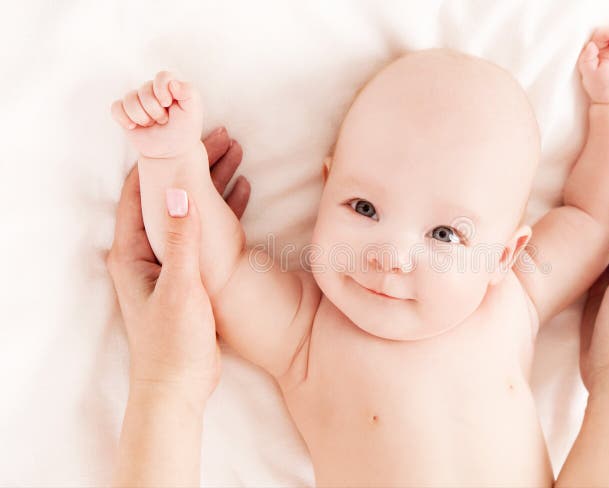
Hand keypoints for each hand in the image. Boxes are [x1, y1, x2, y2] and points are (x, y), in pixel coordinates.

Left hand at [106, 128, 249, 407]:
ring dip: (211, 181)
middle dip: (194, 162)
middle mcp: (147, 252)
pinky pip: (207, 228)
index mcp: (133, 252)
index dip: (160, 159)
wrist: (178, 387)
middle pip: (169, 193)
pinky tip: (244, 190)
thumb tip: (176, 191)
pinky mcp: (190, 273)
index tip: (183, 132)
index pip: (139, 190)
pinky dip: (223, 207)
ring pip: (191, 207)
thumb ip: (181, 241)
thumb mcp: (180, 288)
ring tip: (237, 152)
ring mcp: (170, 261)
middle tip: (224, 135)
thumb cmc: (173, 342)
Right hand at [110, 71, 202, 158]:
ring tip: (152, 124)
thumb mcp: (193, 111)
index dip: (162, 90)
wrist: (172, 151)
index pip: (162, 76)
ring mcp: (137, 101)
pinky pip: (116, 108)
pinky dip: (124, 118)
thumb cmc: (184, 130)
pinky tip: (133, 127)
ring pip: (129, 99)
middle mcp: (152, 90)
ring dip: (142, 117)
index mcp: (170, 86)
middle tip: (164, 120)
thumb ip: (189, 92)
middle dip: (155, 110)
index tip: (168, 105)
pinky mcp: (124, 112)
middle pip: (144, 90)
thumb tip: (173, 83)